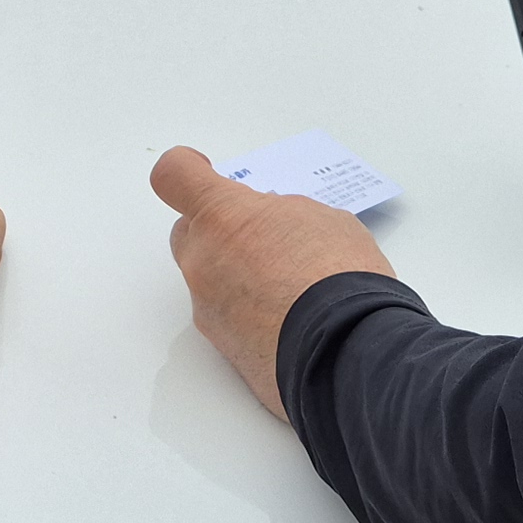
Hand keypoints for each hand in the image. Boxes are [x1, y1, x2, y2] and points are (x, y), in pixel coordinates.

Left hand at [150, 149, 384, 424]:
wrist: (348, 352)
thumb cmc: (339, 276)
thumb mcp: (322, 220)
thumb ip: (282, 215)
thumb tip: (274, 226)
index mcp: (222, 216)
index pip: (174, 176)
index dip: (188, 171)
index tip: (205, 173)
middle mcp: (202, 262)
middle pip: (189, 233)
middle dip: (219, 232)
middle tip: (263, 240)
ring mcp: (208, 310)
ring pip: (210, 281)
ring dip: (238, 278)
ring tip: (291, 288)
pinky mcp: (223, 351)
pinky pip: (229, 320)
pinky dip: (251, 316)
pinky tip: (291, 321)